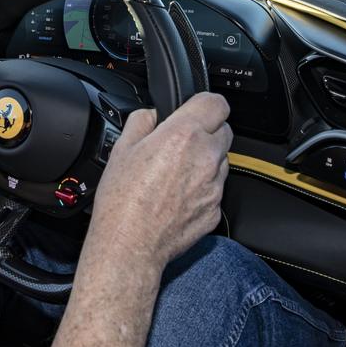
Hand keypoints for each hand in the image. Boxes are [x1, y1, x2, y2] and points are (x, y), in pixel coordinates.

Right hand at [86, 92, 232, 270]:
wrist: (130, 244)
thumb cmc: (123, 200)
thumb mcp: (121, 148)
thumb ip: (141, 121)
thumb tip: (151, 114)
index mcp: (183, 134)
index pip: (216, 103)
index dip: (205, 103)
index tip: (196, 109)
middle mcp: (205, 157)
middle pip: (224, 130)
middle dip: (206, 131)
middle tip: (181, 143)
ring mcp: (214, 185)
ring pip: (222, 160)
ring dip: (206, 160)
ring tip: (176, 173)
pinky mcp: (216, 208)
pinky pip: (216, 189)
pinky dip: (203, 188)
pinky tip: (178, 195)